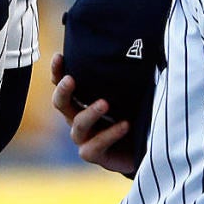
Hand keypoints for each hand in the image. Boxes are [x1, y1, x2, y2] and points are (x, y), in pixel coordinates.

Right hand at [50, 54, 136, 174]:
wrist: (144, 151)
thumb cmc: (136, 117)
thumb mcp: (132, 95)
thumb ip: (130, 77)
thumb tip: (145, 48)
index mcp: (82, 102)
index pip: (63, 85)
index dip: (57, 72)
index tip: (59, 57)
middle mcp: (78, 119)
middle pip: (60, 104)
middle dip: (63, 91)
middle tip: (71, 79)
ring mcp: (84, 139)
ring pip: (77, 126)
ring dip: (90, 113)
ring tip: (105, 103)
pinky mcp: (94, 155)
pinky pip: (93, 146)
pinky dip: (109, 134)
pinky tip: (125, 125)